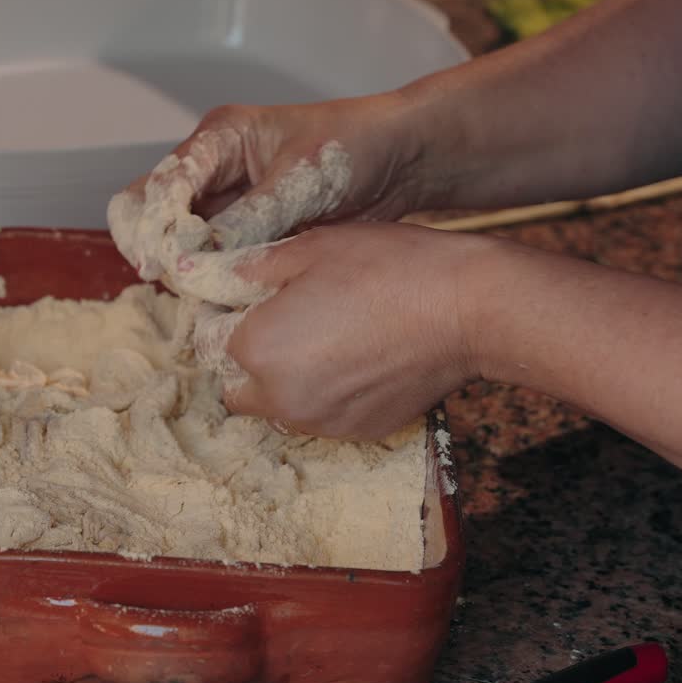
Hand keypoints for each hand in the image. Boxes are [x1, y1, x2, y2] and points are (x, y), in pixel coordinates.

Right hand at [107, 93, 440, 285]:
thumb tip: (195, 260)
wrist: (403, 161)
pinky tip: (217, 300)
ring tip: (197, 297)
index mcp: (221, 139)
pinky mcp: (246, 234)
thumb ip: (248, 219)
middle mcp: (214, 170)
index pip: (161, 182)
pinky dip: (209, 279)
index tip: (160, 262)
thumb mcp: (299, 180)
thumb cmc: (356, 147)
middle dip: (157, 247)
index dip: (153, 222)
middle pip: (154, 211)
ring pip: (178, 241)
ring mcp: (227, 204)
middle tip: (172, 283)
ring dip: (182, 269)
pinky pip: (211, 260)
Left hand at [174, 222, 498, 439]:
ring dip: (288, 384)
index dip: (235, 319)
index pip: (215, 342)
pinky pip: (323, 418)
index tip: (259, 303)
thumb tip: (225, 276)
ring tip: (328, 344)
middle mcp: (279, 398)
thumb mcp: (311, 248)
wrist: (466, 310)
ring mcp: (320, 422)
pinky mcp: (358, 434)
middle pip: (240, 387)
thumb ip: (255, 268)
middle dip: (254, 361)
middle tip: (290, 327)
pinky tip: (358, 362)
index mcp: (255, 350)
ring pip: (280, 408)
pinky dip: (328, 398)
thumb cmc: (387, 269)